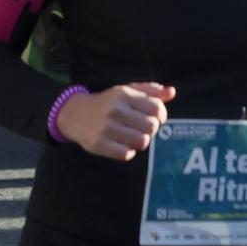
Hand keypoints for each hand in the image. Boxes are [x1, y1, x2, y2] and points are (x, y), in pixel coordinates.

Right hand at [55, 82, 176, 160]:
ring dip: (139, 141)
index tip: (154, 118)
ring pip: (142, 142)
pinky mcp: (99, 144)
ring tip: (130, 136)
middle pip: (152, 127)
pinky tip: (120, 144)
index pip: (157, 109)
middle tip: (140, 128)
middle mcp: (115, 110)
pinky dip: (127, 152)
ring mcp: (106, 127)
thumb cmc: (108, 102)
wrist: (75, 114)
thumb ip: (150, 91)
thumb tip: (172, 91)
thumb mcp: (126, 91)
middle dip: (150, 130)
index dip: (161, 116)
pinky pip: (127, 154)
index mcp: (124, 94)